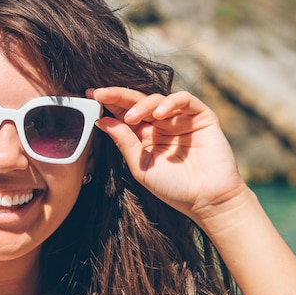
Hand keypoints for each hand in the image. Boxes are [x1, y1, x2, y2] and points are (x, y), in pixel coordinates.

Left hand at [91, 87, 249, 224]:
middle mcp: (161, 123)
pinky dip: (170, 102)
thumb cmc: (173, 188)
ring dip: (141, 104)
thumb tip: (101, 120)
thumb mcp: (141, 165)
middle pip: (137, 101)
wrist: (207, 201)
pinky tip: (159, 114)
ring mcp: (180, 118)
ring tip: (132, 117)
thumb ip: (124, 141)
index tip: (89, 96)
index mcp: (144, 134)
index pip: (124, 112)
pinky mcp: (201, 116)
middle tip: (100, 94)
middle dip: (117, 95)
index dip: (108, 103)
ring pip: (157, 98)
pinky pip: (185, 99)